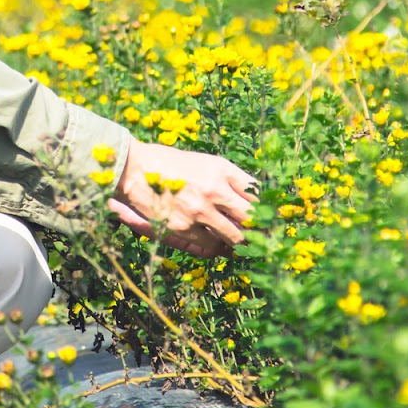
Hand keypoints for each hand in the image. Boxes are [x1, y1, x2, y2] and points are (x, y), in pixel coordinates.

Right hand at [108, 140, 259, 258]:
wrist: (134, 170)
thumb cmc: (171, 163)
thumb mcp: (206, 163)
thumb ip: (230, 180)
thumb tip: (254, 200)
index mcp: (222, 169)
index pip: (257, 194)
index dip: (268, 208)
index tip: (272, 218)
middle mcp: (215, 189)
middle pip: (251, 218)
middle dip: (262, 230)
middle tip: (267, 238)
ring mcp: (200, 211)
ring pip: (235, 236)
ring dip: (241, 242)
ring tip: (245, 245)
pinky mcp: (184, 228)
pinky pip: (210, 243)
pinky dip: (216, 244)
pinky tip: (218, 242)